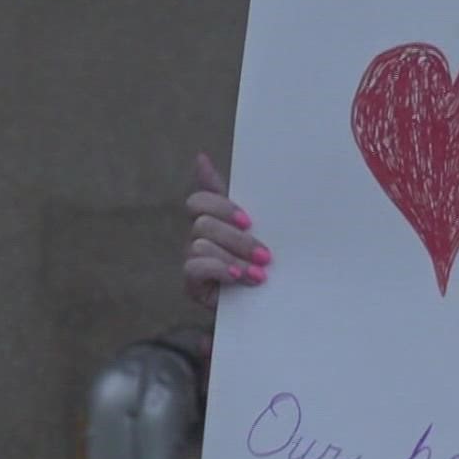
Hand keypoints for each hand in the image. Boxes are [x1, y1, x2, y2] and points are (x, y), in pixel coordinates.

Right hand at [182, 152, 272, 310]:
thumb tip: (201, 157)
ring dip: (234, 259)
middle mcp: (197, 237)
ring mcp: (192, 260)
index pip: (200, 200)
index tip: (249, 220)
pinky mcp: (192, 284)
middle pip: (203, 223)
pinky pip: (194, 268)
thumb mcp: (257, 226)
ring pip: (200, 245)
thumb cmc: (259, 258)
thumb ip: (235, 194)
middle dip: (238, 239)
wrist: (266, 301)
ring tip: (259, 274)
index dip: (221, 206)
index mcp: (212, 218)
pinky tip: (239, 278)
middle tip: (265, 254)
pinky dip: (219, 270)